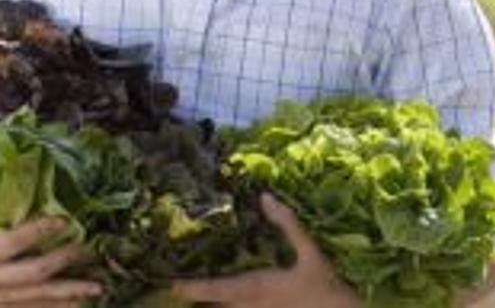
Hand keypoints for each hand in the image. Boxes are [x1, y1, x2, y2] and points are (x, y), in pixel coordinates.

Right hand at [0, 181, 101, 305]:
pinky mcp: (2, 307)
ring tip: (98, 286)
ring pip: (38, 296)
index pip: (10, 244)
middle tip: (89, 248)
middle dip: (63, 260)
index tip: (63, 220)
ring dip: (69, 291)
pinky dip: (58, 307)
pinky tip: (82, 301)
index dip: (37, 232)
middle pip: (32, 273)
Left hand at [170, 193, 360, 306]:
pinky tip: (221, 304)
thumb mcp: (310, 251)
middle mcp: (249, 306)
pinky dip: (224, 307)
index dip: (189, 286)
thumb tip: (266, 197)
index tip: (169, 283)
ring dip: (207, 305)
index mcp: (256, 286)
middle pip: (210, 307)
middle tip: (171, 291)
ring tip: (189, 299)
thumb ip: (288, 224)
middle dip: (192, 299)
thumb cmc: (325, 284)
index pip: (214, 288)